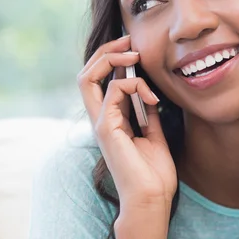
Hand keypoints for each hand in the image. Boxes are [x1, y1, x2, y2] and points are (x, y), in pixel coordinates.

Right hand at [77, 35, 176, 208]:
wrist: (152, 197)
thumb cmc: (153, 171)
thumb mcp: (153, 132)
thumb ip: (146, 111)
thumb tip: (149, 91)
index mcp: (110, 118)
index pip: (98, 80)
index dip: (111, 58)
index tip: (134, 47)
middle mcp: (100, 118)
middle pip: (85, 74)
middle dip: (105, 51)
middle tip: (129, 40)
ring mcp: (100, 123)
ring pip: (87, 78)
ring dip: (113, 59)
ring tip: (135, 55)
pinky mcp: (106, 129)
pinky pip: (112, 92)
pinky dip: (133, 85)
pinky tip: (151, 97)